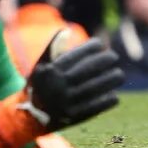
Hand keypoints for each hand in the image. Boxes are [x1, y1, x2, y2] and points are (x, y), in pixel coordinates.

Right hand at [0, 39, 126, 147]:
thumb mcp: (40, 66)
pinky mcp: (72, 118)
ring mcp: (65, 103)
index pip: (75, 56)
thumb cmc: (38, 86)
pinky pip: (93, 108)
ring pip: (93, 89)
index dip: (90, 48)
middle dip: (103, 62)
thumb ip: (53, 48)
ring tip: (119, 75)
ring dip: (109, 81)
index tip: (101, 44)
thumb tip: (67, 30)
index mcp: (50, 72)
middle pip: (87, 71)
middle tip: (114, 57)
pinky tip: (114, 96)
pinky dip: (105, 102)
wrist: (28, 117)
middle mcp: (57, 86)